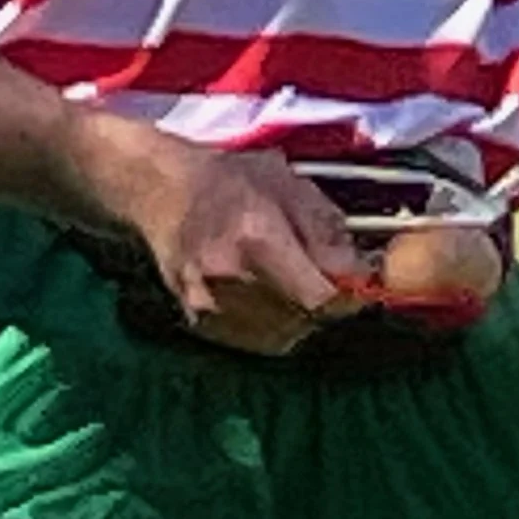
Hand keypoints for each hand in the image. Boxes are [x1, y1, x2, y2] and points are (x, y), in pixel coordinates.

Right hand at [125, 145, 361, 355]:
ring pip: (280, 335)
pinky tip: (262, 292)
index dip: (344, 296)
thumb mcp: (288, 183)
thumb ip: (327, 229)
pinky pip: (253, 338)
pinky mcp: (198, 320)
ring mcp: (209, 304)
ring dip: (297, 315)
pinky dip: (269, 323)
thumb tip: (358, 272)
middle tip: (320, 277)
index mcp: (257, 238)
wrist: (160, 190)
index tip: (353, 284)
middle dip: (321, 303)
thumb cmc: (228, 181)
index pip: (319, 297)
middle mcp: (231, 278)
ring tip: (288, 281)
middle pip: (302, 319)